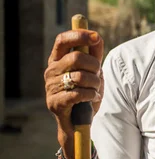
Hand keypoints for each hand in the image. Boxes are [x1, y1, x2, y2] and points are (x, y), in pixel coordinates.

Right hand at [44, 29, 103, 158]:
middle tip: (98, 76)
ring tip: (96, 89)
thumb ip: (94, 55)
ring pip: (80, 76)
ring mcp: (50, 87)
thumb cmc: (85, 93)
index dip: (79, 35)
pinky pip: (78, 93)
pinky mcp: (55, 103)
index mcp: (57, 60)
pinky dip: (91, 95)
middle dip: (94, 66)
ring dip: (95, 83)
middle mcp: (51, 71)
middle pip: (76, 58)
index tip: (95, 37)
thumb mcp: (92, 72)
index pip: (62, 40)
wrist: (78, 123)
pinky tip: (92, 98)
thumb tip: (97, 37)